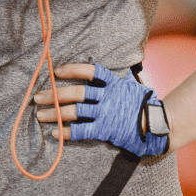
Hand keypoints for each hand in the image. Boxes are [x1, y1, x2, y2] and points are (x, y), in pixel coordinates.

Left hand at [35, 63, 168, 156]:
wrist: (158, 126)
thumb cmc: (144, 104)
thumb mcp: (132, 84)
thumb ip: (119, 76)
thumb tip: (113, 62)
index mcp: (113, 83)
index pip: (90, 71)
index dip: (71, 69)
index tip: (56, 71)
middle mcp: (107, 96)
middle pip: (76, 93)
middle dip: (54, 94)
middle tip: (37, 96)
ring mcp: (106, 113)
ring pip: (75, 111)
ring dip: (55, 112)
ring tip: (39, 114)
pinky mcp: (106, 130)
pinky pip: (82, 131)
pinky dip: (67, 131)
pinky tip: (54, 132)